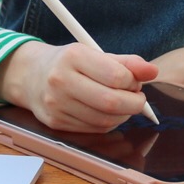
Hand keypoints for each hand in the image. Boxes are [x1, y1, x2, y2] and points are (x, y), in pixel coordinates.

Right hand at [0, 41, 158, 132]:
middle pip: (110, 102)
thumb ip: (126, 62)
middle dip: (134, 104)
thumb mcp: (94, 54)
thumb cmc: (69, 63)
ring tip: (123, 104)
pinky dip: (108, 123)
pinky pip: (93, 129)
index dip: (133, 82)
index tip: (136, 82)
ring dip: (122, 115)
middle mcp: (61, 80)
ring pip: (104, 120)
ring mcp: (56, 104)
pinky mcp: (55, 122)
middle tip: (138, 99)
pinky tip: (108, 113)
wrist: (31, 76)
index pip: (115, 75)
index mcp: (73, 57)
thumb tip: (153, 71)